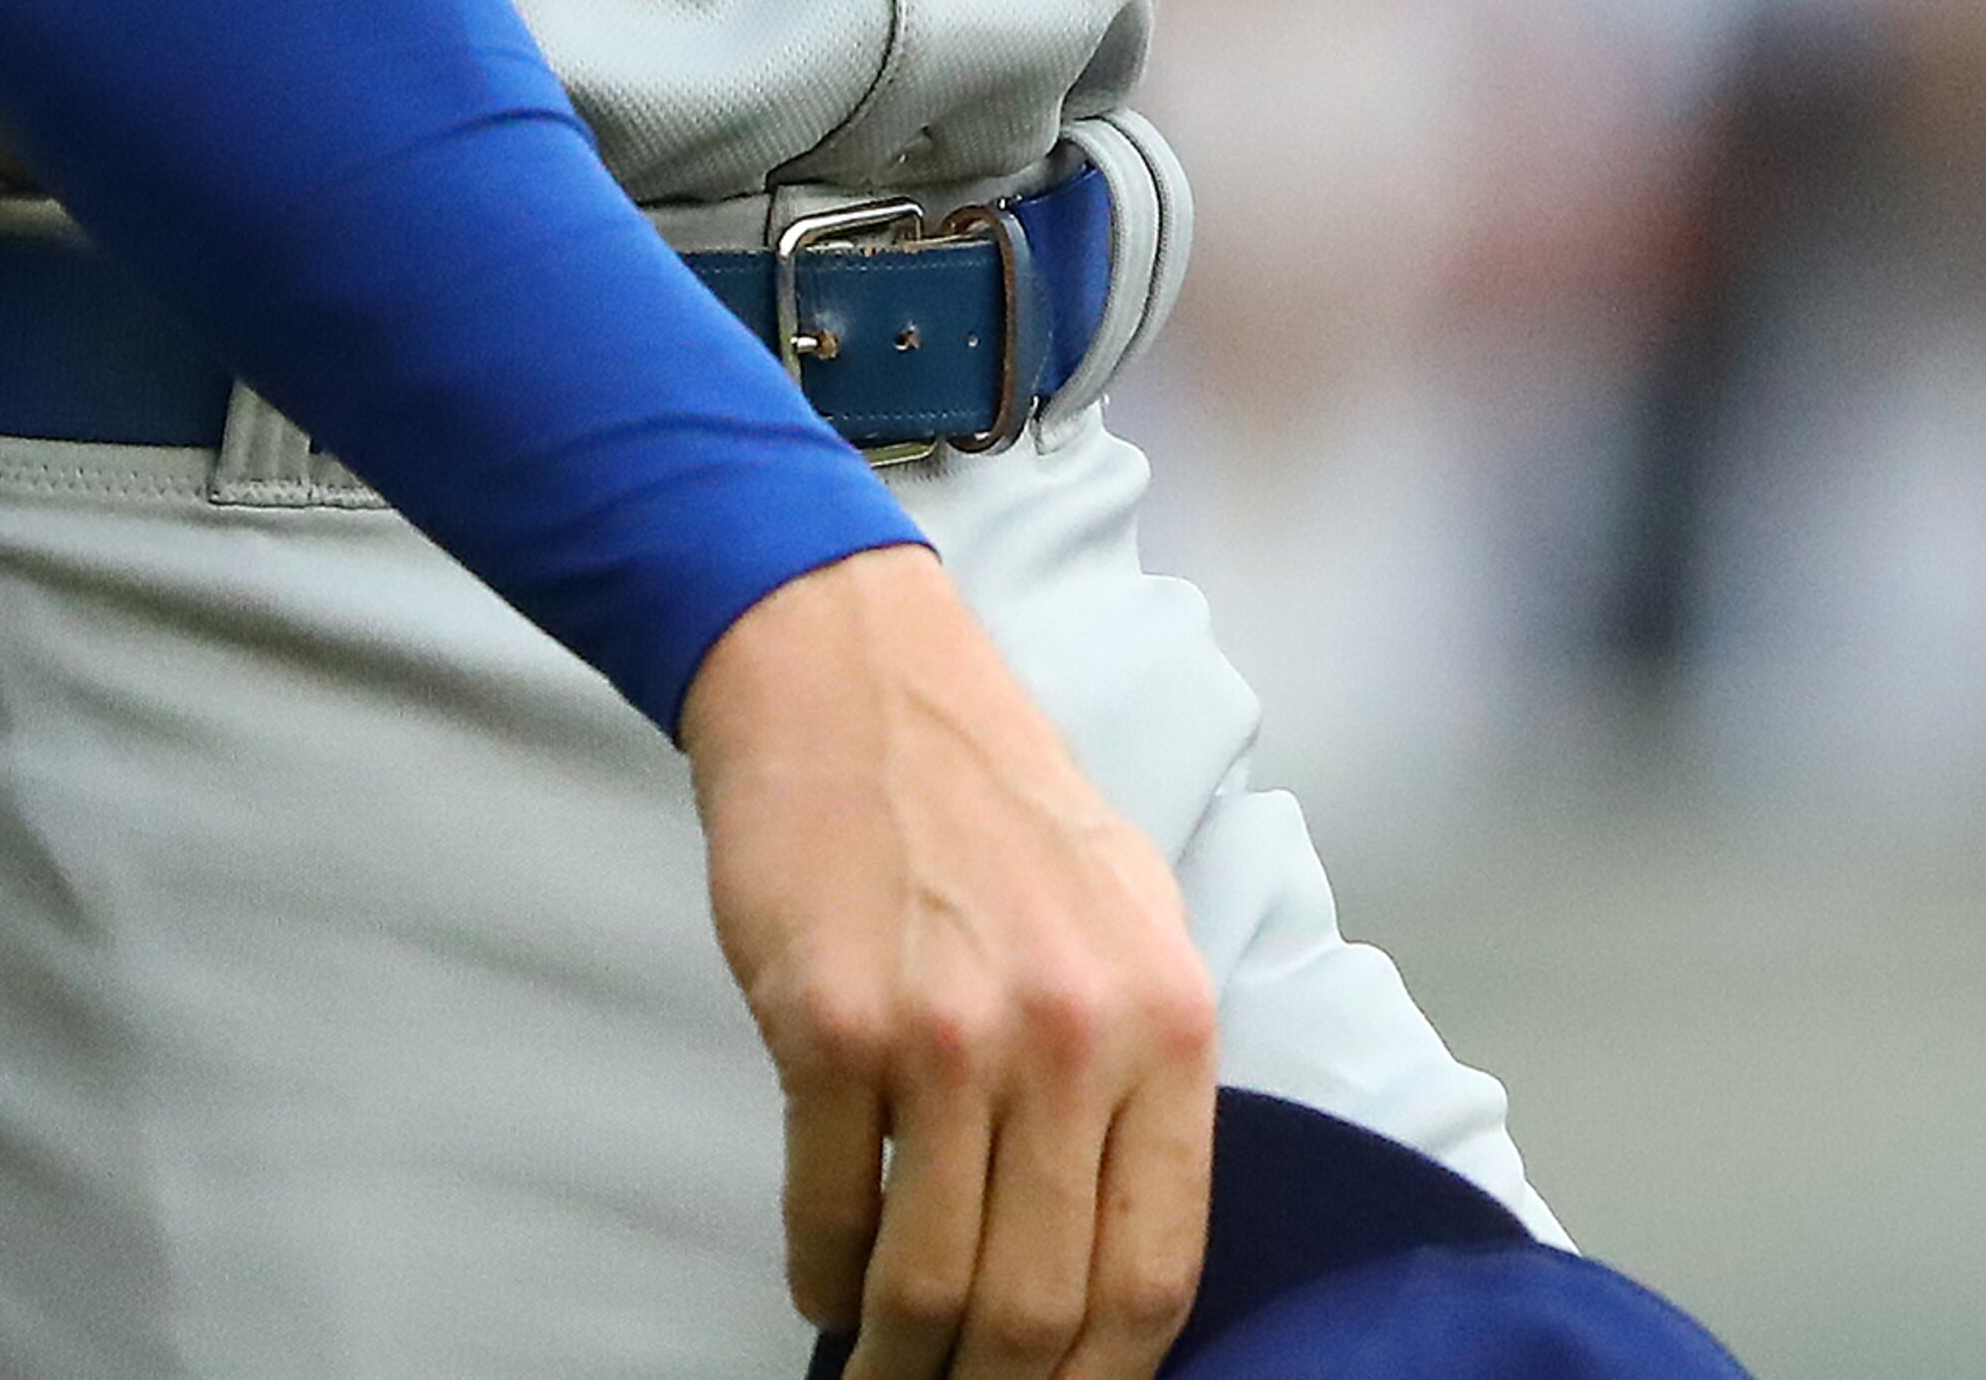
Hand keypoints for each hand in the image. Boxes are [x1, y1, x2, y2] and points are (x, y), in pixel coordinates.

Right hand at [680, 544, 1217, 1379]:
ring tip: (881, 1372)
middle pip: (1042, 1307)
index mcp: (1165, 1019)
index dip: (1105, 1379)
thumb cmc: (987, 800)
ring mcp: (947, 1029)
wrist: (851, 674)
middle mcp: (1072, 1034)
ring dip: (897, 1359)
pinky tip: (821, 1279)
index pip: (1156, 1272)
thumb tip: (1118, 1263)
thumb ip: (1140, 1078)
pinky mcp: (831, 1021)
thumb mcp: (1126, 917)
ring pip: (930, 1282)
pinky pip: (827, 1208)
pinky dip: (820, 1273)